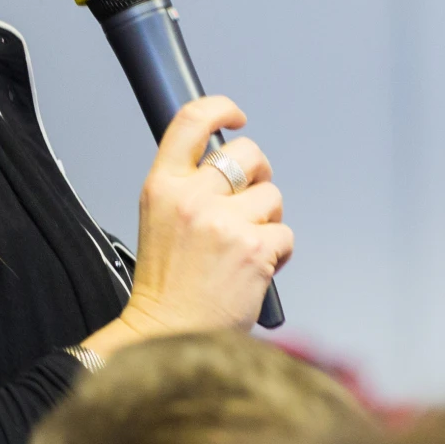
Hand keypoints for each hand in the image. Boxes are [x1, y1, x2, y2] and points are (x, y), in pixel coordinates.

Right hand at [85, 97, 291, 354]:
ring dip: (268, 220)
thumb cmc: (167, 285)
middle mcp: (191, 198)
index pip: (190, 121)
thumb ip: (186, 187)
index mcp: (161, 186)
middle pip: (246, 154)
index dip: (220, 108)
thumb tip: (225, 164)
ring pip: (272, 196)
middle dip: (258, 174)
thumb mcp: (159, 220)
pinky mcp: (254, 248)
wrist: (167, 334)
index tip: (236, 117)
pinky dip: (278, 252)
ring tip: (245, 247)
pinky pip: (285, 234)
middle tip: (250, 200)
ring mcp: (224, 222)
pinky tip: (255, 269)